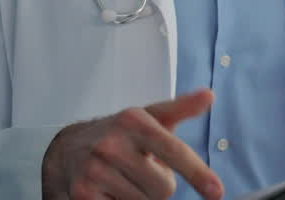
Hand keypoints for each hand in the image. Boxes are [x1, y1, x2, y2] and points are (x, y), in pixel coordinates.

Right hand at [42, 88, 222, 199]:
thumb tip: (209, 95)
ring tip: (125, 179)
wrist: (68, 149)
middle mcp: (112, 143)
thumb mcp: (151, 117)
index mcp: (134, 120)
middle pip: (164, 188)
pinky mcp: (82, 194)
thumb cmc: (120, 134)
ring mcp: (95, 170)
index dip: (197, 173)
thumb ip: (182, 108)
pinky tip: (111, 191)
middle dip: (159, 186)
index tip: (216, 191)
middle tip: (142, 171)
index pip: (173, 150)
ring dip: (141, 198)